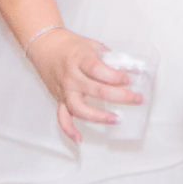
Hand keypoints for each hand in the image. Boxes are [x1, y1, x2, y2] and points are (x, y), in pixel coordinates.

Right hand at [26, 29, 141, 139]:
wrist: (45, 46)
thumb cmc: (70, 45)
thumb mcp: (92, 45)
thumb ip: (110, 58)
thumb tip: (132, 69)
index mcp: (80, 59)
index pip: (99, 70)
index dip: (116, 76)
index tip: (129, 79)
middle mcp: (71, 77)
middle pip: (96, 90)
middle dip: (120, 96)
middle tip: (137, 99)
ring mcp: (64, 90)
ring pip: (80, 108)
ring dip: (99, 117)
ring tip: (116, 119)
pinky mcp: (59, 99)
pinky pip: (62, 117)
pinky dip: (69, 130)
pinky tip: (79, 138)